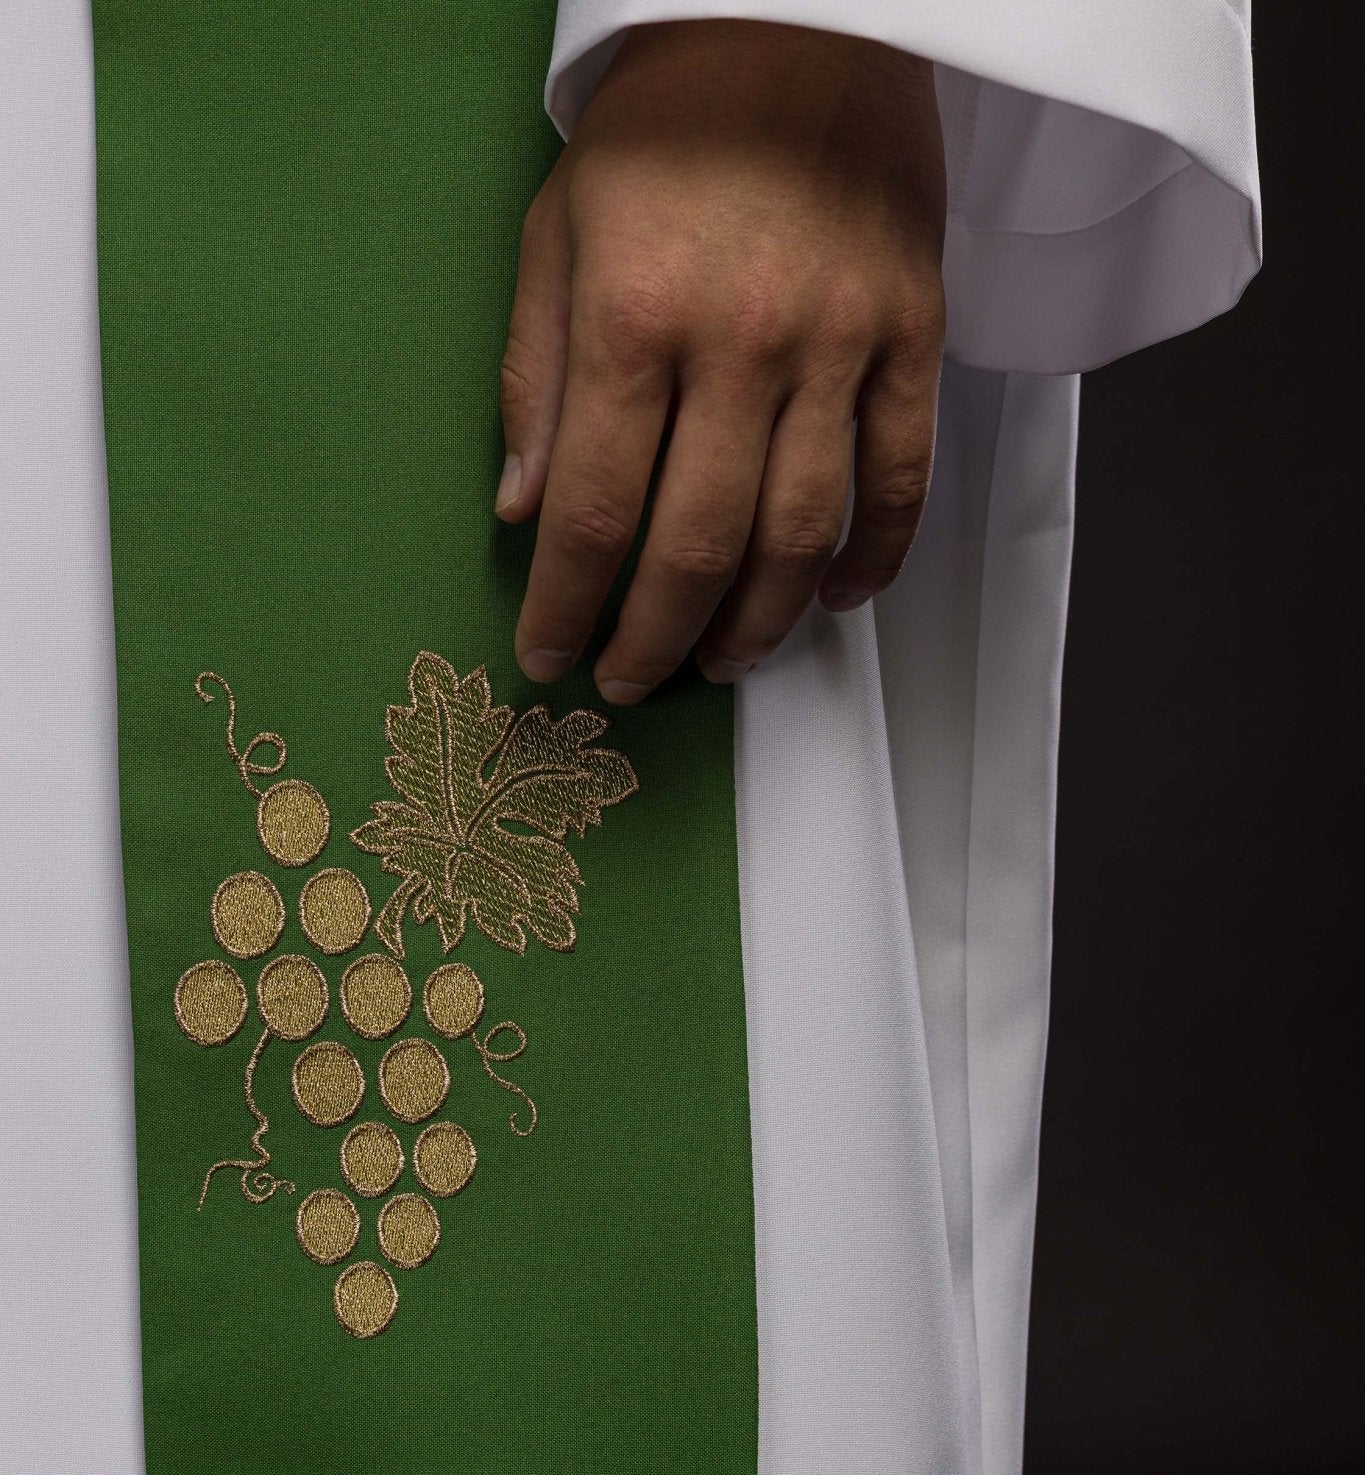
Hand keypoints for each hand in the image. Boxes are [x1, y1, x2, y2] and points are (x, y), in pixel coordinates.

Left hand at [496, 19, 945, 705]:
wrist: (796, 12)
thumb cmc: (661, 122)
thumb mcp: (559, 232)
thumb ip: (537, 378)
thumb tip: (525, 510)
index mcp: (634, 316)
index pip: (595, 510)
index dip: (567, 605)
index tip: (548, 657)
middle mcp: (740, 342)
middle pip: (695, 545)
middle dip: (653, 638)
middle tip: (629, 681)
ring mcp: (840, 341)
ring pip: (802, 533)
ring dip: (757, 622)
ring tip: (721, 661)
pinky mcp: (914, 331)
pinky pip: (902, 477)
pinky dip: (876, 556)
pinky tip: (838, 599)